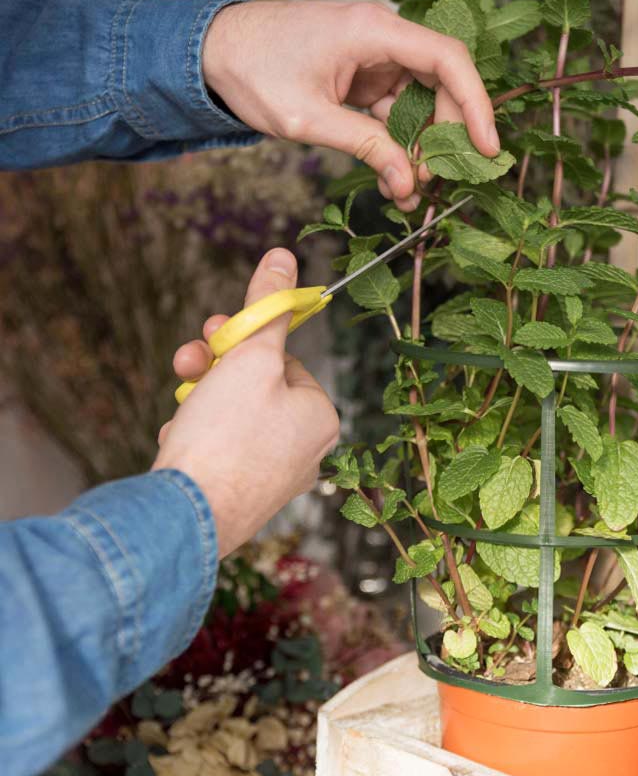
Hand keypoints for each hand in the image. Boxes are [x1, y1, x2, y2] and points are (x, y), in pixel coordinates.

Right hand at [154, 248, 339, 555]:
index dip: (246, 344)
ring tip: (181, 405)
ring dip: (201, 399)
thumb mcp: (249, 355)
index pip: (284, 361)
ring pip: (234, 418)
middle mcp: (306, 452)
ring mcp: (273, 479)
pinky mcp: (240, 498)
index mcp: (321, 417)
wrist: (183, 517)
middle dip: (217, 368)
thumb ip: (267, 306)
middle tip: (190, 358)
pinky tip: (178, 442)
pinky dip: (196, 438)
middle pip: (258, 388)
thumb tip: (283, 257)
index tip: (217, 335)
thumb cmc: (226, 436)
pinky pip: (219, 451)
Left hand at [201, 0, 499, 210]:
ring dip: (420, 146)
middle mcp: (381, 38)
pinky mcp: (362, 77)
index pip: (448, 60)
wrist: (209, 52)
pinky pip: (396, 111)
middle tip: (436, 180)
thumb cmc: (251, 70)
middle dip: (445, 136)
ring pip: (420, 102)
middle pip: (441, 84)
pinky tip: (395, 176)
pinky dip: (398, 143)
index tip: (486, 147)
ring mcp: (373, 58)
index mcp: (373, 31)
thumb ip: (364, 147)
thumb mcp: (308, 118)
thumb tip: (406, 182)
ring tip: (409, 190)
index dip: (475, 104)